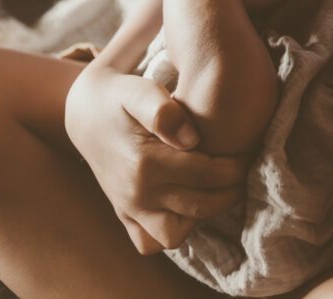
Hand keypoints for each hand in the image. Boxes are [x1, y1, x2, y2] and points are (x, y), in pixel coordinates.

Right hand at [64, 68, 245, 253]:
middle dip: (230, 189)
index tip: (248, 151)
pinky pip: (150, 242)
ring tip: (216, 186)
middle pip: (201, 206)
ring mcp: (128, 208)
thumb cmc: (120, 96)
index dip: (236, 165)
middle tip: (241, 168)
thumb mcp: (139, 91)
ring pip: (175, 235)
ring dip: (202, 215)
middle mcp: (136, 193)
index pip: (208, 174)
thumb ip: (164, 112)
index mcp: (145, 164)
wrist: (84, 111)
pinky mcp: (123, 214)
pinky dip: (171, 231)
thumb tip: (192, 139)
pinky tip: (186, 204)